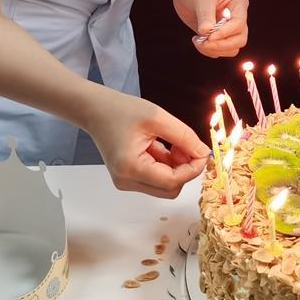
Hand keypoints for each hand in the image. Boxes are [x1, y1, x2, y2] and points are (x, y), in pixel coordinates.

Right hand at [82, 87, 210, 197]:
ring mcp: (126, 181)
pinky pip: (156, 178)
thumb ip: (184, 137)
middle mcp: (126, 181)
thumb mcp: (158, 118)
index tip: (203, 152)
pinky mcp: (129, 177)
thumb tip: (203, 153)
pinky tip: (163, 146)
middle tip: (187, 146)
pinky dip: (166, 165)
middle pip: (169, 189)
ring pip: (165, 185)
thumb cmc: (121, 110)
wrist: (96, 110)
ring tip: (172, 142)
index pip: (172, 182)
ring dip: (176, 167)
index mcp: (130, 168)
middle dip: (185, 170)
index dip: (192, 170)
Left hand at [171, 0, 248, 56]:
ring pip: (232, 48)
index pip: (239, 23)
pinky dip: (209, 51)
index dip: (225, 32)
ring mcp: (229, 28)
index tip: (209, 36)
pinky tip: (197, 40)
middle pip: (240, 40)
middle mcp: (238, 17)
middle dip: (221, 45)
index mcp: (238, 4)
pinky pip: (221, 51)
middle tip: (203, 42)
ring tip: (198, 41)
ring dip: (215, 50)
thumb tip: (206, 32)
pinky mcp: (219, 36)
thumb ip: (205, 16)